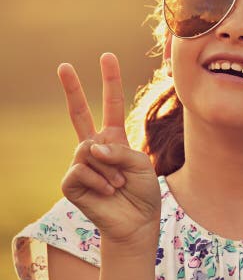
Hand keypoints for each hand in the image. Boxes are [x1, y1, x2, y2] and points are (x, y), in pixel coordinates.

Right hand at [59, 53, 160, 246]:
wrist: (136, 223)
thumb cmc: (142, 193)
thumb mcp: (140, 164)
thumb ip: (118, 150)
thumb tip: (90, 147)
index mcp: (114, 138)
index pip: (109, 104)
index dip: (110, 81)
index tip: (106, 56)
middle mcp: (94, 148)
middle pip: (78, 114)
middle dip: (72, 89)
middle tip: (63, 65)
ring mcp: (80, 164)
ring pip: (88, 150)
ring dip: (109, 169)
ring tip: (119, 185)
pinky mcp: (71, 182)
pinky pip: (81, 170)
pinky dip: (99, 181)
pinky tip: (107, 192)